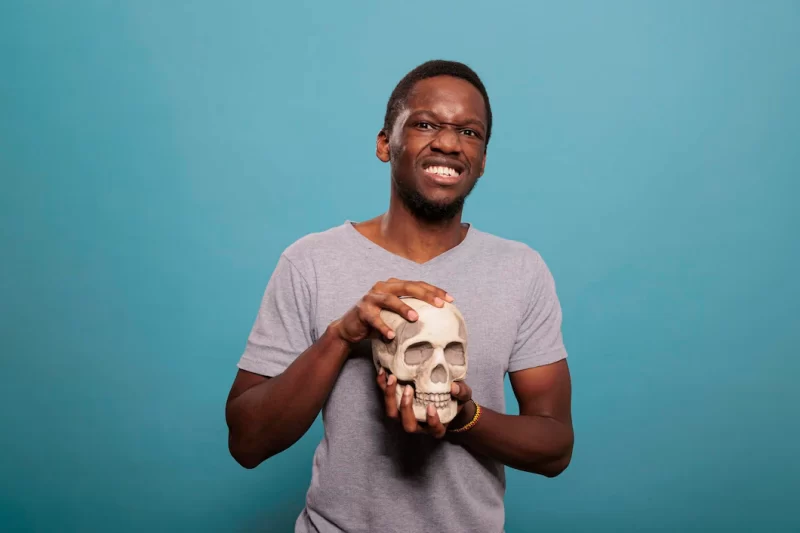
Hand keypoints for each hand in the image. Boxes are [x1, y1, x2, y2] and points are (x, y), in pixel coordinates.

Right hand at [332, 278, 452, 344]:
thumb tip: (439, 320)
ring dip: (403, 308)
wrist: (350, 328)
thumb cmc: (378, 321)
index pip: (417, 284)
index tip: (450, 299)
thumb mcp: (396, 314)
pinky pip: (374, 319)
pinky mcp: (362, 310)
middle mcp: (382, 287)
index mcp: (393, 285)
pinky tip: (391, 335)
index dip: (434, 290)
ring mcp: (371, 298)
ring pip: (389, 299)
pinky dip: (383, 327)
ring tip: (416, 318)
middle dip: (425, 294)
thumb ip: (411, 311)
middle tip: (440, 304)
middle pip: (406, 287)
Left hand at [376, 368, 472, 437]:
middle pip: (408, 425)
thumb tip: (454, 387)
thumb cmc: (455, 400)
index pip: (434, 429)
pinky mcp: (396, 405)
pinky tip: (382, 373)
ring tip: (392, 378)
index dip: (432, 422)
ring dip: (390, 397)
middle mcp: (419, 425)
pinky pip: (386, 399)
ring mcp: (405, 417)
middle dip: (405, 408)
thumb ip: (461, 392)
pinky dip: (383, 387)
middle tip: (408, 388)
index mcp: (436, 427)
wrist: (444, 397)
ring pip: (393, 415)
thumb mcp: (463, 395)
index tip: (431, 408)